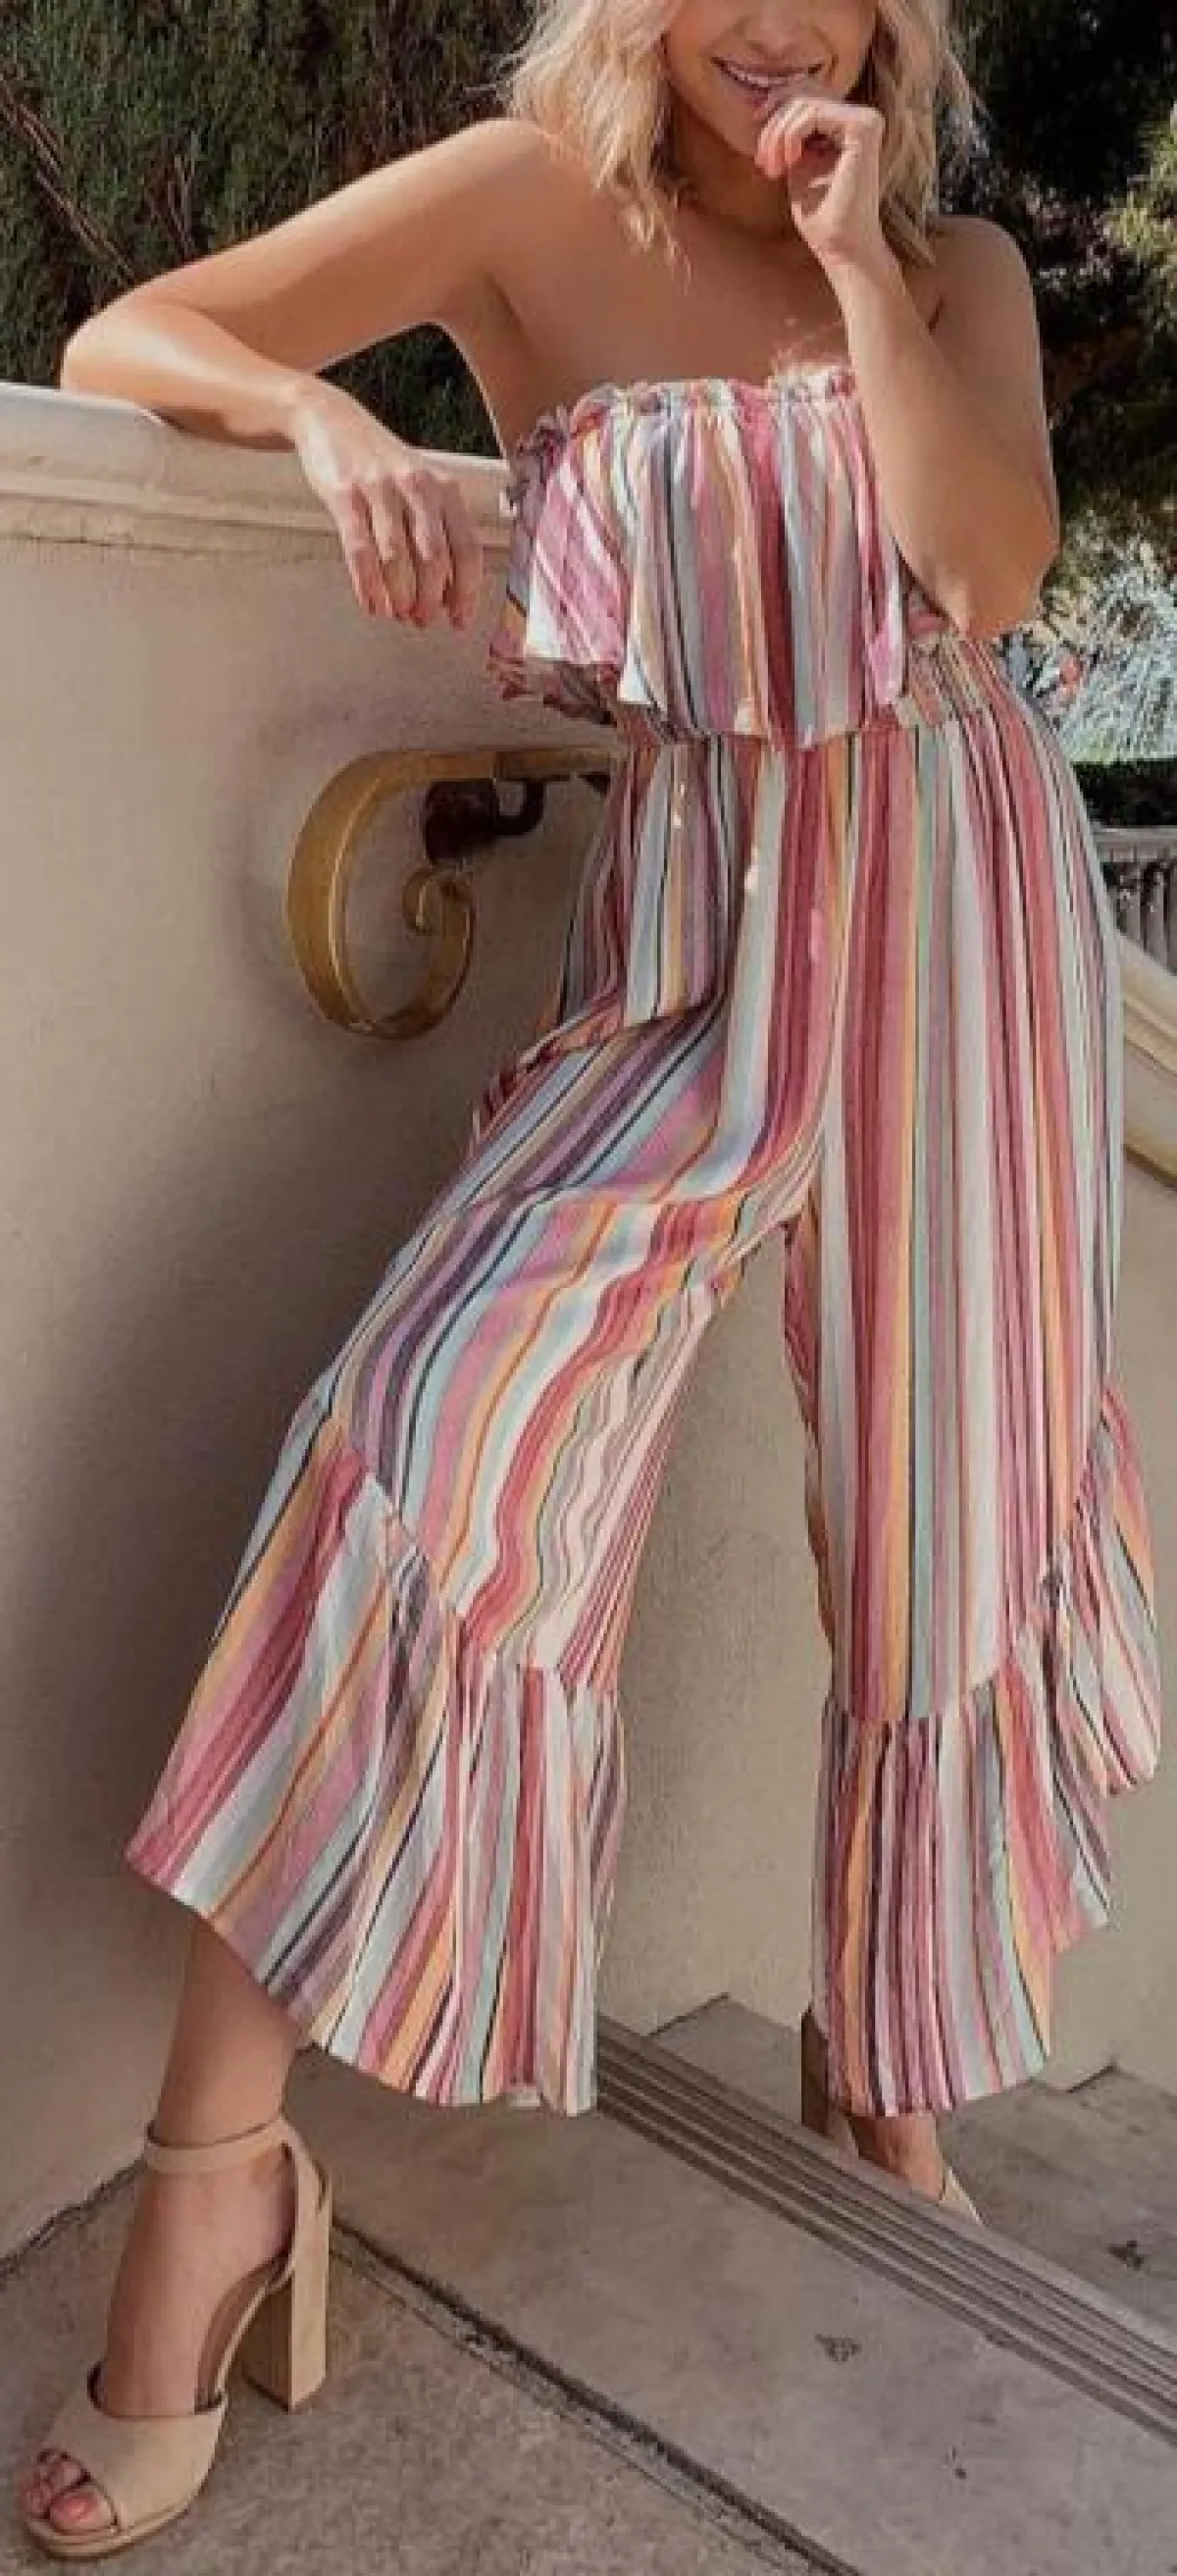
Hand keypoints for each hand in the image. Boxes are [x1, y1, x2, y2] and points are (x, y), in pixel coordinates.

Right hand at [288, 381, 483, 626]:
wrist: (330, 418)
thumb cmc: (379, 463)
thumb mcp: (419, 486)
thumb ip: (436, 530)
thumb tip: (448, 592)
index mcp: (444, 488)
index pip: (467, 548)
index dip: (466, 591)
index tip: (460, 621)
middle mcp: (417, 487)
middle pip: (434, 558)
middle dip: (429, 599)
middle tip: (421, 621)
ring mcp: (380, 490)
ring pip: (397, 559)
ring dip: (398, 597)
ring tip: (396, 615)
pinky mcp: (345, 494)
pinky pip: (360, 551)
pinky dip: (367, 585)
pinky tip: (371, 604)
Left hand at [755, 90, 893, 282]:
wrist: (840, 247)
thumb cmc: (820, 215)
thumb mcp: (797, 164)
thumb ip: (790, 135)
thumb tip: (766, 103)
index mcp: (847, 125)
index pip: (805, 97)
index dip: (775, 114)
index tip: (760, 151)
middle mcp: (861, 117)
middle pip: (803, 94)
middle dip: (773, 126)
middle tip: (763, 162)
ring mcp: (866, 120)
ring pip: (805, 102)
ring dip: (778, 134)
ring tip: (773, 167)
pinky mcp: (864, 128)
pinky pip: (813, 112)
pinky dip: (791, 135)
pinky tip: (789, 162)